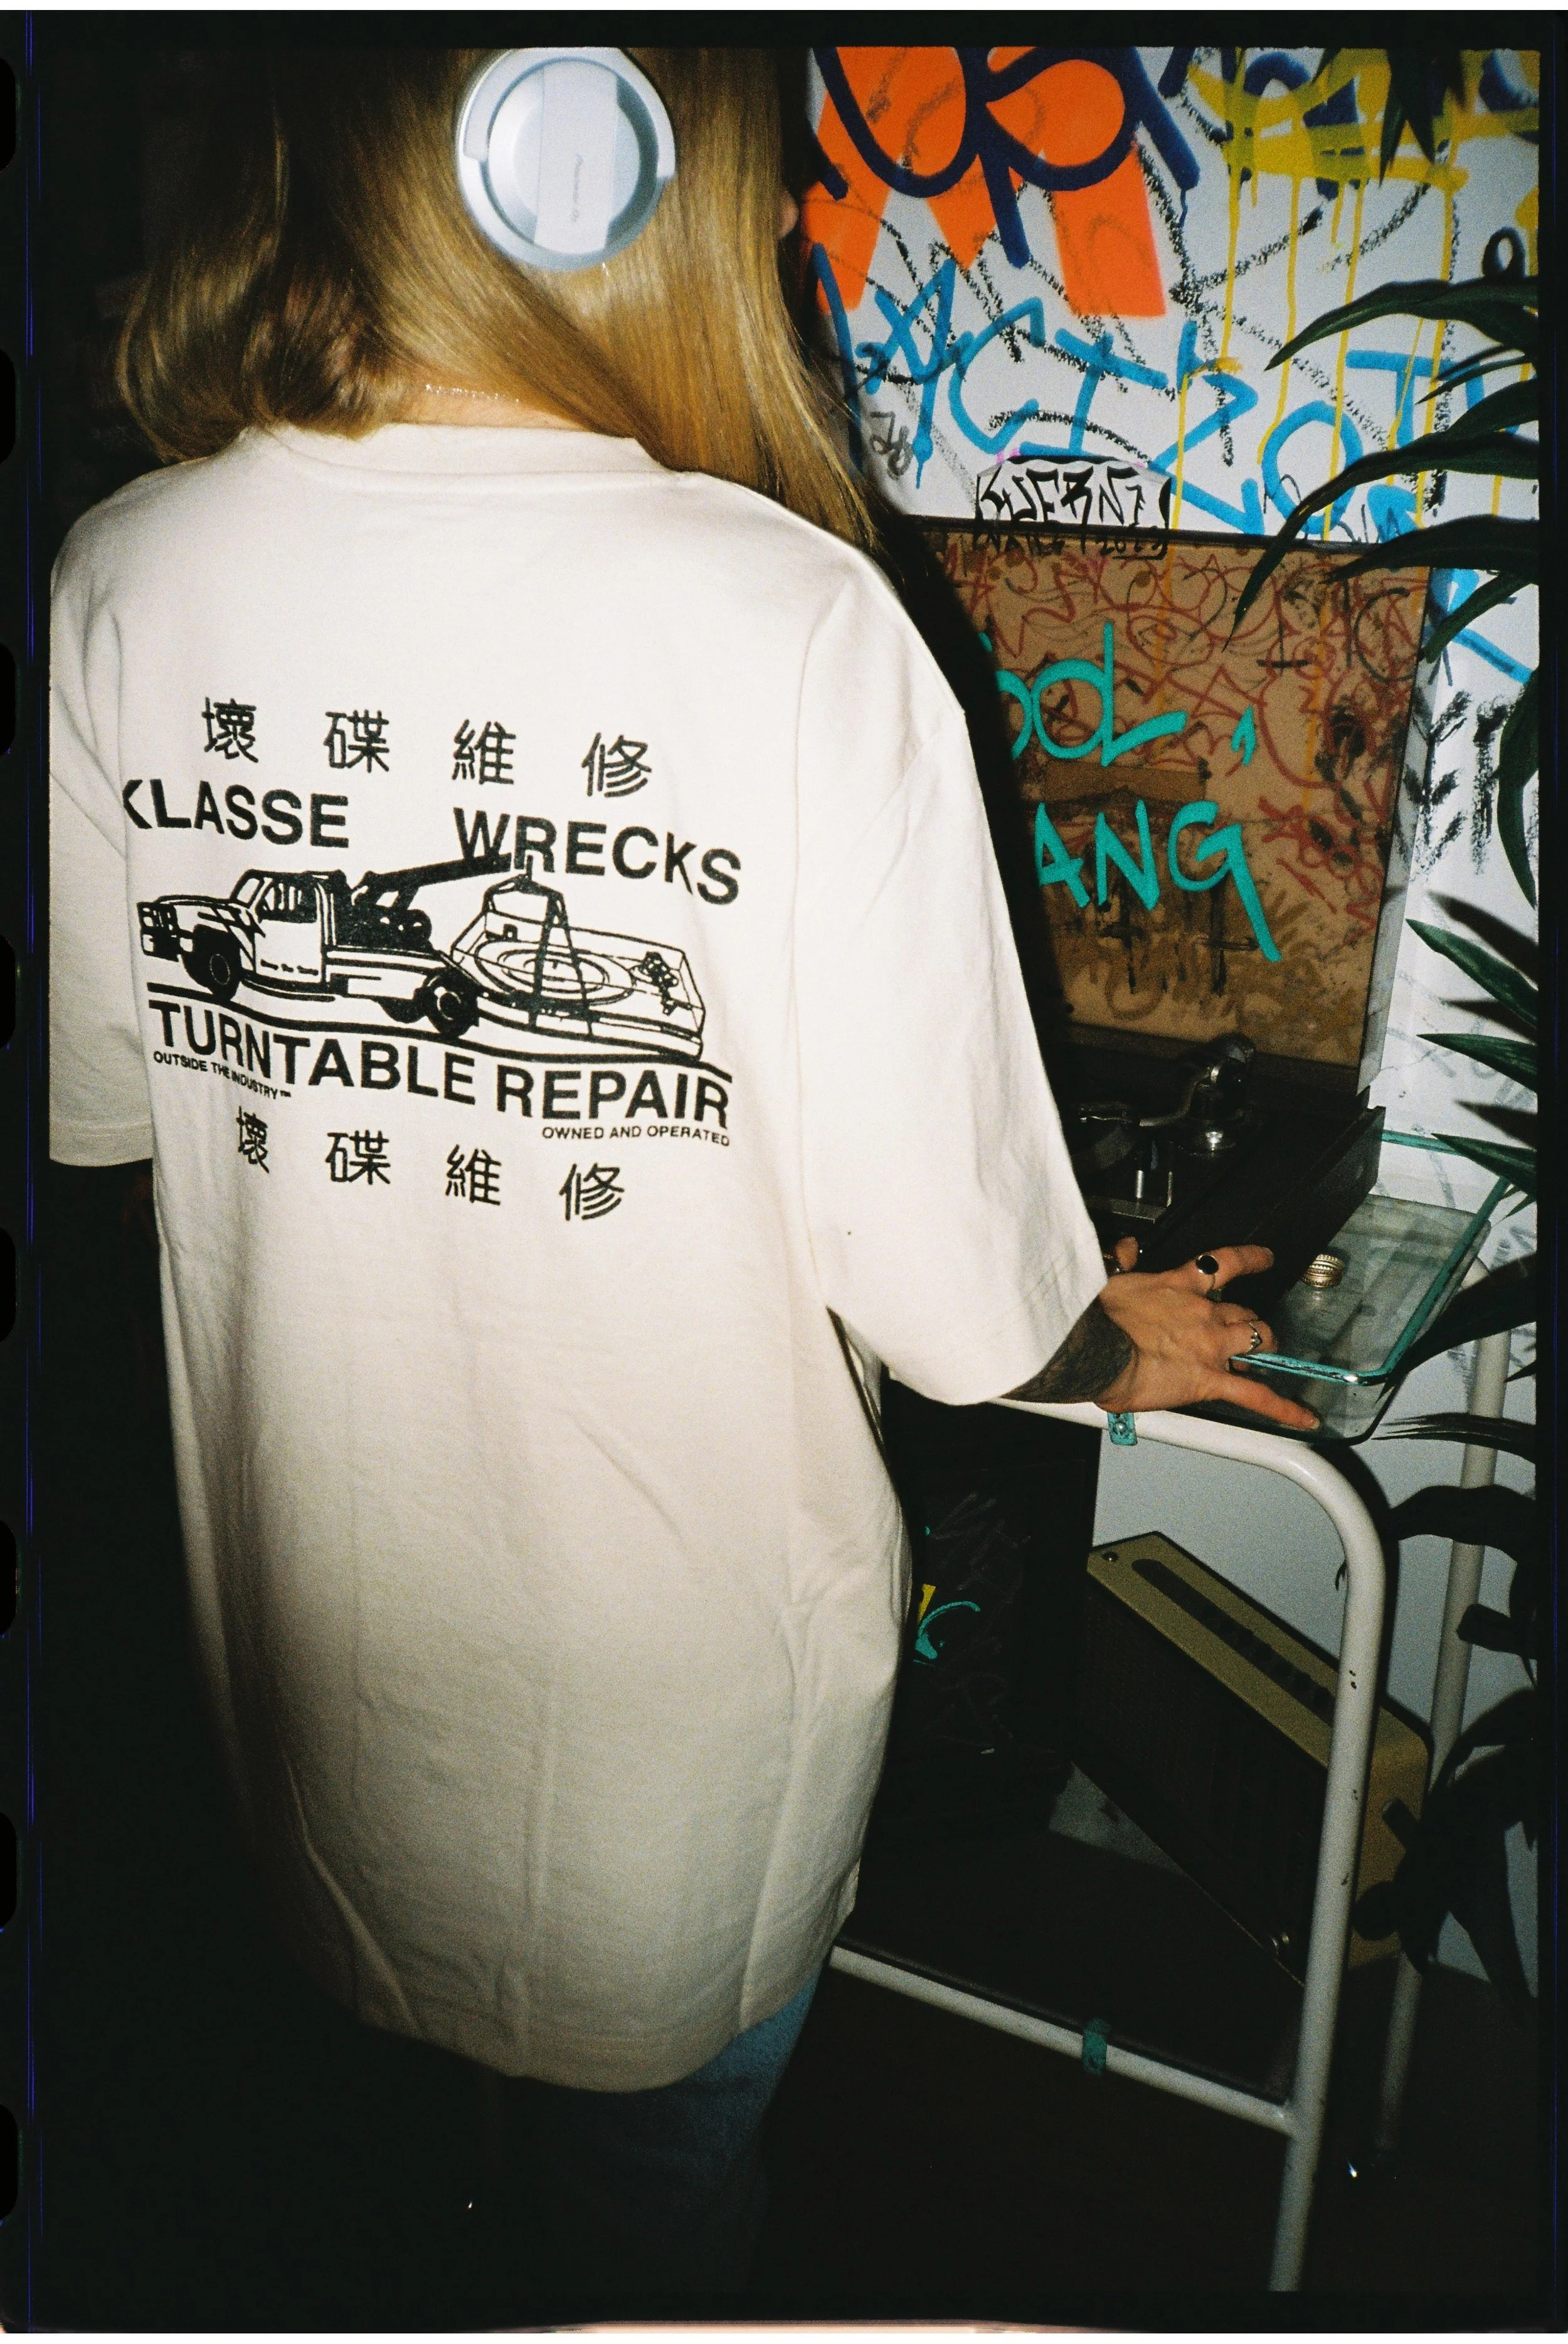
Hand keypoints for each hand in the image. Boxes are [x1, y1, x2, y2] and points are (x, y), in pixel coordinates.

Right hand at [1094, 1243, 1317, 1432]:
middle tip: (1245, 1328)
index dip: (1249, 1259)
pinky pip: (1256, 1395)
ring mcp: (1211, 1347)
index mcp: (1179, 1285)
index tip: (1264, 1257)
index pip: (1224, 1263)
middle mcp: (1203, 1313)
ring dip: (1263, 1346)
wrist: (1093, 1350)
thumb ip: (1121, 1260)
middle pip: (1243, 1311)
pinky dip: (1282, 1408)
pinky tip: (1303, 1417)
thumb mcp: (1106, 1278)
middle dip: (1247, 1319)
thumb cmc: (1094, 1318)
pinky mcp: (1210, 1380)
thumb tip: (1125, 1247)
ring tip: (1265, 1355)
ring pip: (1257, 1341)